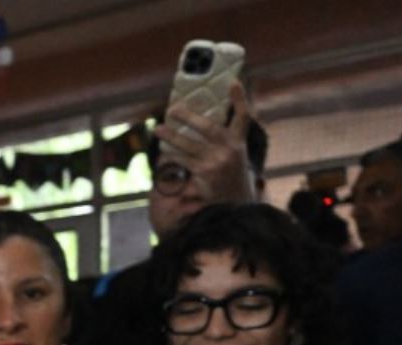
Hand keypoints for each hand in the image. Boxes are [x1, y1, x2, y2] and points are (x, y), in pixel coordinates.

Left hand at [155, 79, 258, 205]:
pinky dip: (171, 156)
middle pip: (208, 127)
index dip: (239, 99)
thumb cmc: (230, 176)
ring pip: (189, 144)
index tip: (233, 82)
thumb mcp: (235, 156)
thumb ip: (224, 140)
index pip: (243, 116)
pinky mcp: (204, 173)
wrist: (234, 204)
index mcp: (239, 142)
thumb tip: (199, 122)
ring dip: (171, 136)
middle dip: (189, 117)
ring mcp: (217, 162)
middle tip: (173, 108)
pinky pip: (182, 161)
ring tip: (158, 128)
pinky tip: (162, 153)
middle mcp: (230, 149)